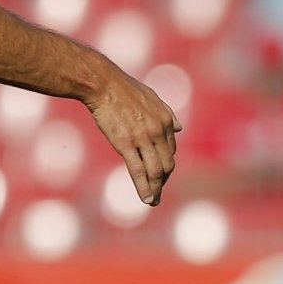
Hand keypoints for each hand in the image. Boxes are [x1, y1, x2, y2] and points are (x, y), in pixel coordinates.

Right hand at [87, 65, 180, 204]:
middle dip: (164, 180)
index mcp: (166, 121)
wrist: (102, 83)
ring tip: (153, 200)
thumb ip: (167, 113)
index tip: (161, 173)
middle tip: (158, 191)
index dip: (166, 163)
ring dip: (156, 188)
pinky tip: (146, 198)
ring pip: (156, 170)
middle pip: (167, 163)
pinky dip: (144, 187)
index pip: (170, 149)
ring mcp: (143, 139)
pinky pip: (138, 171)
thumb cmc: (123, 89)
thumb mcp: (152, 97)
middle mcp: (159, 131)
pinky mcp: (126, 144)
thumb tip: (180, 127)